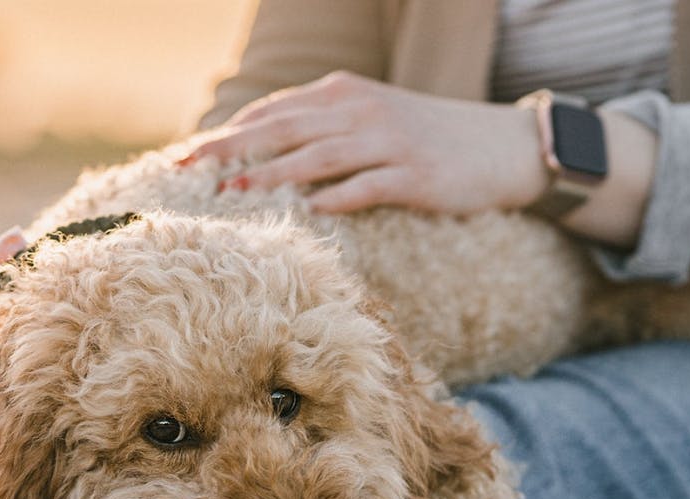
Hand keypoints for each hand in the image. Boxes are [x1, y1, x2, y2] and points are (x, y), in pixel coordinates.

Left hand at [183, 71, 549, 215]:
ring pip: (316, 156)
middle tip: (186, 169)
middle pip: (282, 128)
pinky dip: (333, 198)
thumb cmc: (429, 142)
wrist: (503, 147)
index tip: (189, 157)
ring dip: (270, 173)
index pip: (274, 111)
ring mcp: (388, 142)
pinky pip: (366, 186)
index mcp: (344, 95)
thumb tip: (264, 157)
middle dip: (230, 147)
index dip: (229, 133)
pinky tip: (305, 212)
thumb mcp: (372, 122)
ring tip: (230, 189)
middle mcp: (360, 111)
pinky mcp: (415, 175)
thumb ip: (323, 132)